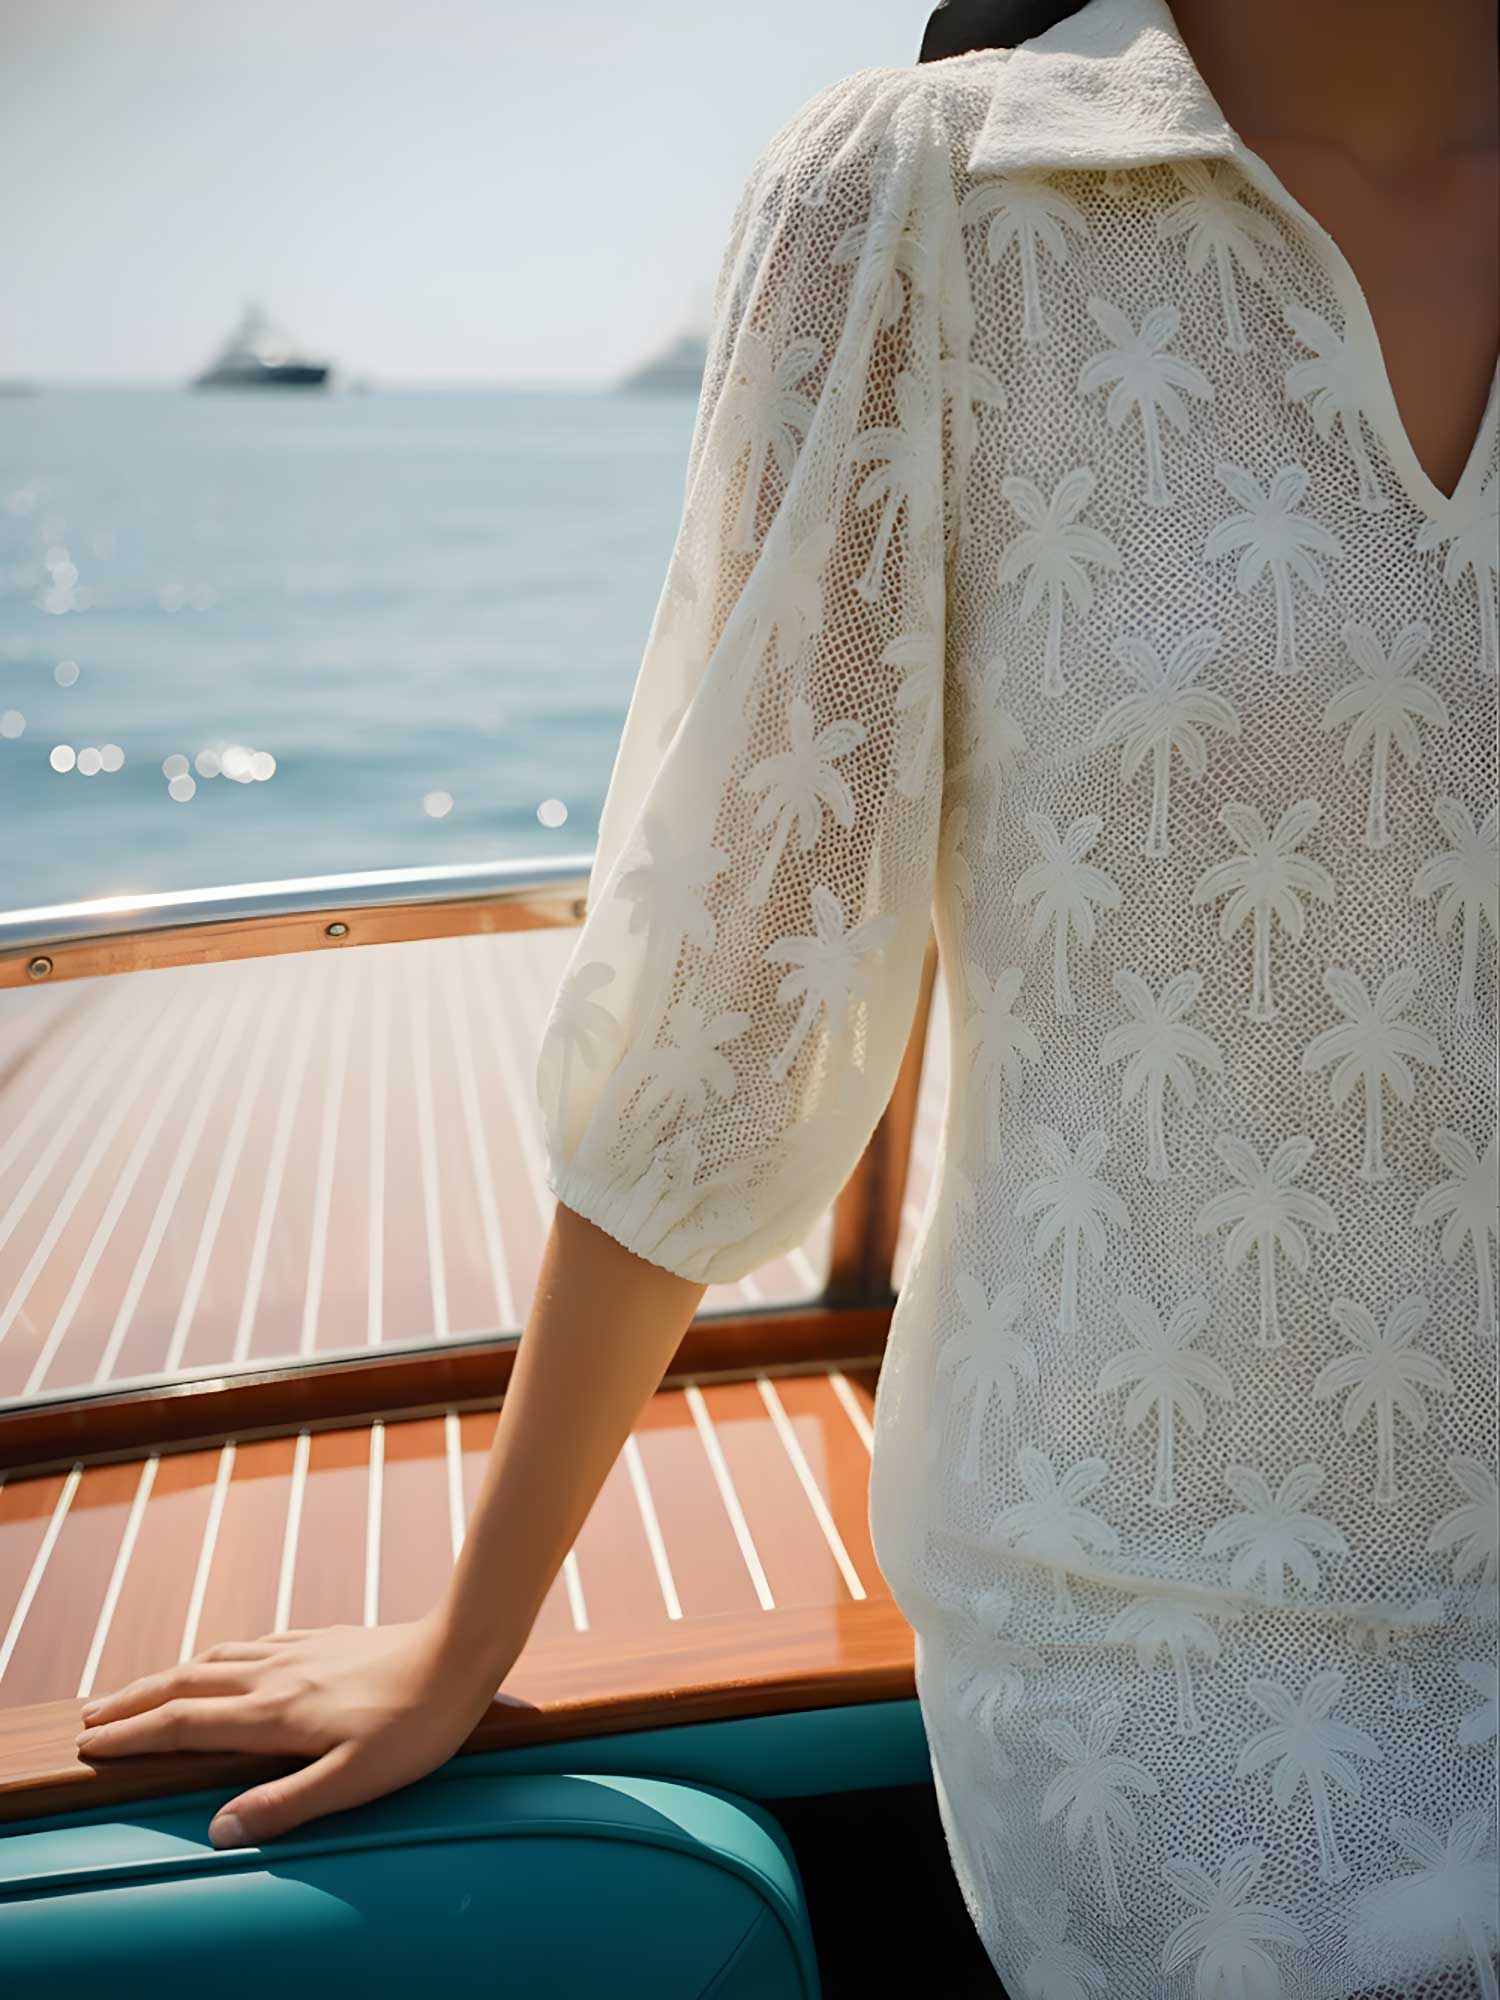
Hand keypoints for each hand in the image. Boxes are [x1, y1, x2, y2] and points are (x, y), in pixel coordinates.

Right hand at [73, 1610, 504, 1849]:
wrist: (462, 1648)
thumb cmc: (416, 1725)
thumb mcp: (354, 1780)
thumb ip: (284, 1806)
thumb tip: (218, 1830)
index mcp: (273, 1714)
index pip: (183, 1724)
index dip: (132, 1736)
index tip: (90, 1744)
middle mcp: (275, 1675)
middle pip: (185, 1684)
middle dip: (133, 1702)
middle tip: (91, 1716)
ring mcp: (299, 1651)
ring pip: (216, 1658)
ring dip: (170, 1675)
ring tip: (142, 1689)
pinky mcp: (324, 1638)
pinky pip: (253, 1643)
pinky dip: (218, 1655)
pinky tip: (225, 1658)